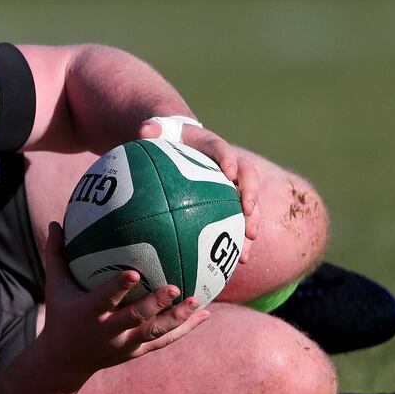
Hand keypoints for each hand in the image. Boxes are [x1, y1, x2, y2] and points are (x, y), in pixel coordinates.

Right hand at [39, 222, 210, 379]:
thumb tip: (55, 222)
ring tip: (197, 302)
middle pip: (135, 318)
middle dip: (154, 304)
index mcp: (89, 313)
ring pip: (154, 332)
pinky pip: (163, 340)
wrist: (65, 361)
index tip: (135, 272)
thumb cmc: (61, 315)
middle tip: (173, 287)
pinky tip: (206, 314)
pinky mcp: (136, 351)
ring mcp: (124, 344)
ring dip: (177, 319)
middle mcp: (108, 331)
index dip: (118, 287)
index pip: (104, 299)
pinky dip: (185, 329)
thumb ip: (56, 255)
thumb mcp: (55, 287)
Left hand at [138, 119, 258, 263]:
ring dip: (249, 226)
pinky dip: (235, 243)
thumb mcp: (159, 131)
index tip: (228, 173)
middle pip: (247, 180)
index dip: (228, 160)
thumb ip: (153, 129)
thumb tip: (143, 130)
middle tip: (248, 211)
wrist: (182, 145)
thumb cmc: (169, 139)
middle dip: (251, 196)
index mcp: (212, 146)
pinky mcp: (228, 204)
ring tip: (247, 246)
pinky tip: (235, 264)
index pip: (222, 151)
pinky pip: (235, 224)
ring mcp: (231, 187)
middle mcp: (230, 166)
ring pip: (247, 207)